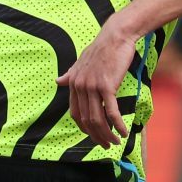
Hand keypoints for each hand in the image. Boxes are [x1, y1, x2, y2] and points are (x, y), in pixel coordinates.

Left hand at [59, 22, 139, 147]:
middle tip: (106, 145)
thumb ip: (70, 74)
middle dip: (96, 136)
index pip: (76, 114)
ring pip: (98, 119)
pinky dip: (117, 125)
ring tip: (116, 142)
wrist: (116, 36)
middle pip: (87, 120)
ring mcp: (92, 86)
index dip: (84, 128)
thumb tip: (57, 81)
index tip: (94, 136)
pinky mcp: (107, 86)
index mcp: (73, 83)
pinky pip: (111, 112)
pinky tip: (123, 132)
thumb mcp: (81, 62)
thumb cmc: (102, 48)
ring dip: (107, 135)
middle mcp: (80, 86)